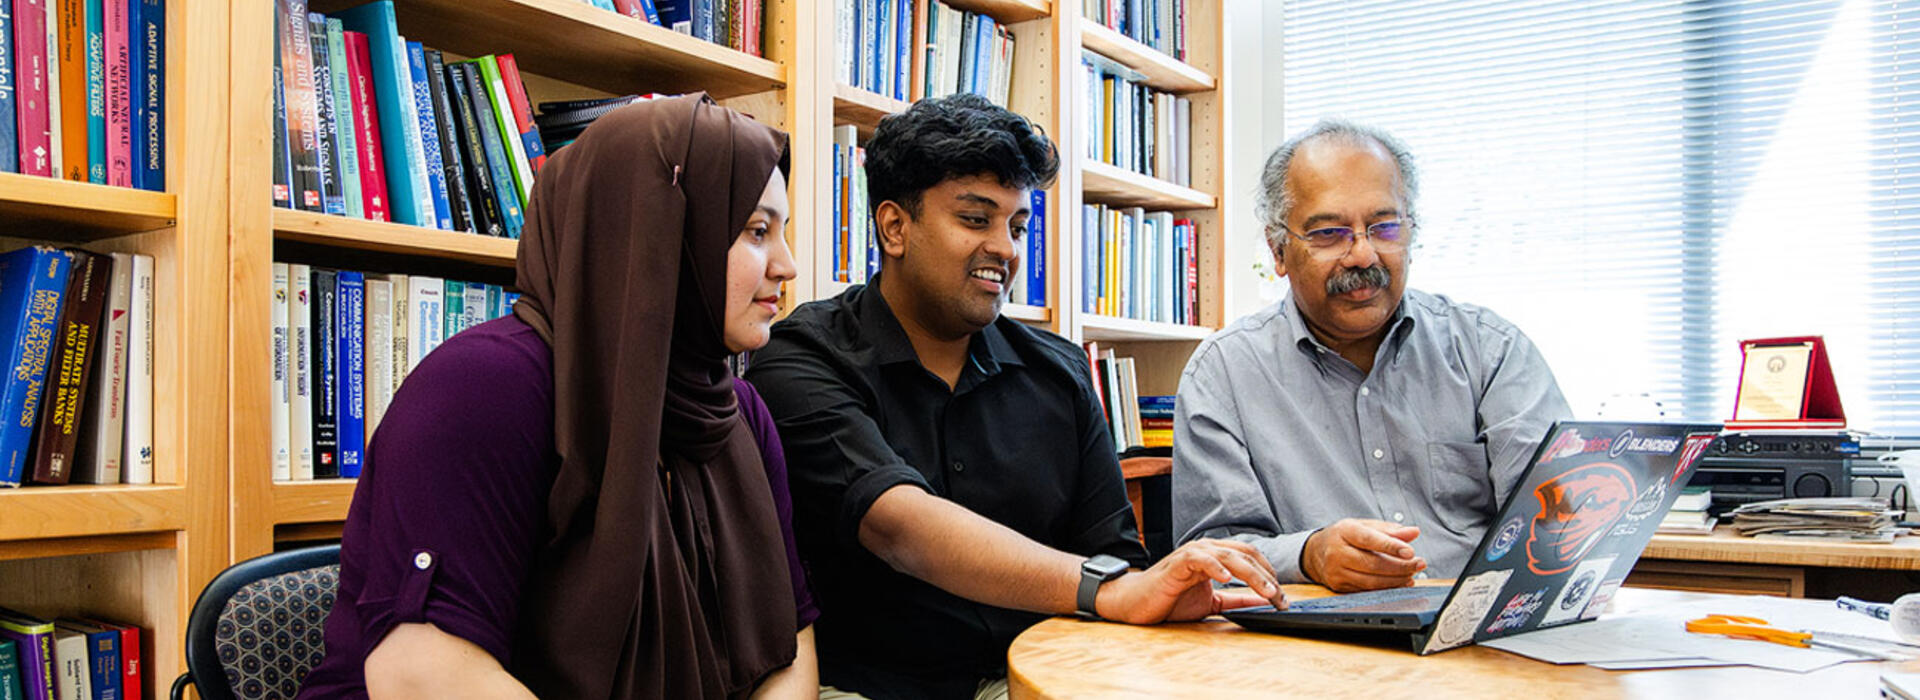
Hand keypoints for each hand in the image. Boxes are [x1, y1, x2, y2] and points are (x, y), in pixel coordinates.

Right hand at [1093, 539, 1286, 623]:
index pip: (1251, 558)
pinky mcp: (1177, 564)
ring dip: (1252, 574)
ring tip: (1267, 591)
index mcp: (1215, 556)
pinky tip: (1228, 578)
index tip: (1283, 600)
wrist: (1135, 603)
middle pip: (1246, 554)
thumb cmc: (1169, 600)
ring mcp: (1192, 554)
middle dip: (1267, 577)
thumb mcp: (1211, 602)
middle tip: (1281, 598)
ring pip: (1229, 556)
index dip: (1270, 576)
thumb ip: (1237, 599)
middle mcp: (1206, 550)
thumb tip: (1264, 602)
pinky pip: (1200, 559)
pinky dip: (1216, 567)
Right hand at [1301, 518, 1426, 592]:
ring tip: (1412, 574)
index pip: (1369, 539)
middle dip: (1400, 566)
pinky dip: (1387, 588)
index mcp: (1344, 531)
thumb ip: (1389, 530)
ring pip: (1371, 581)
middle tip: (1419, 564)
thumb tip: (1414, 532)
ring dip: (1396, 580)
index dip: (1390, 546)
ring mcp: (1336, 572)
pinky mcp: (1339, 586)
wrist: (1315, 552)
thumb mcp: (1364, 526)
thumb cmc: (1344, 536)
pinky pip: (1367, 590)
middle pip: (1372, 563)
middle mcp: (1337, 552)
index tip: (1410, 551)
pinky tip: (1400, 583)